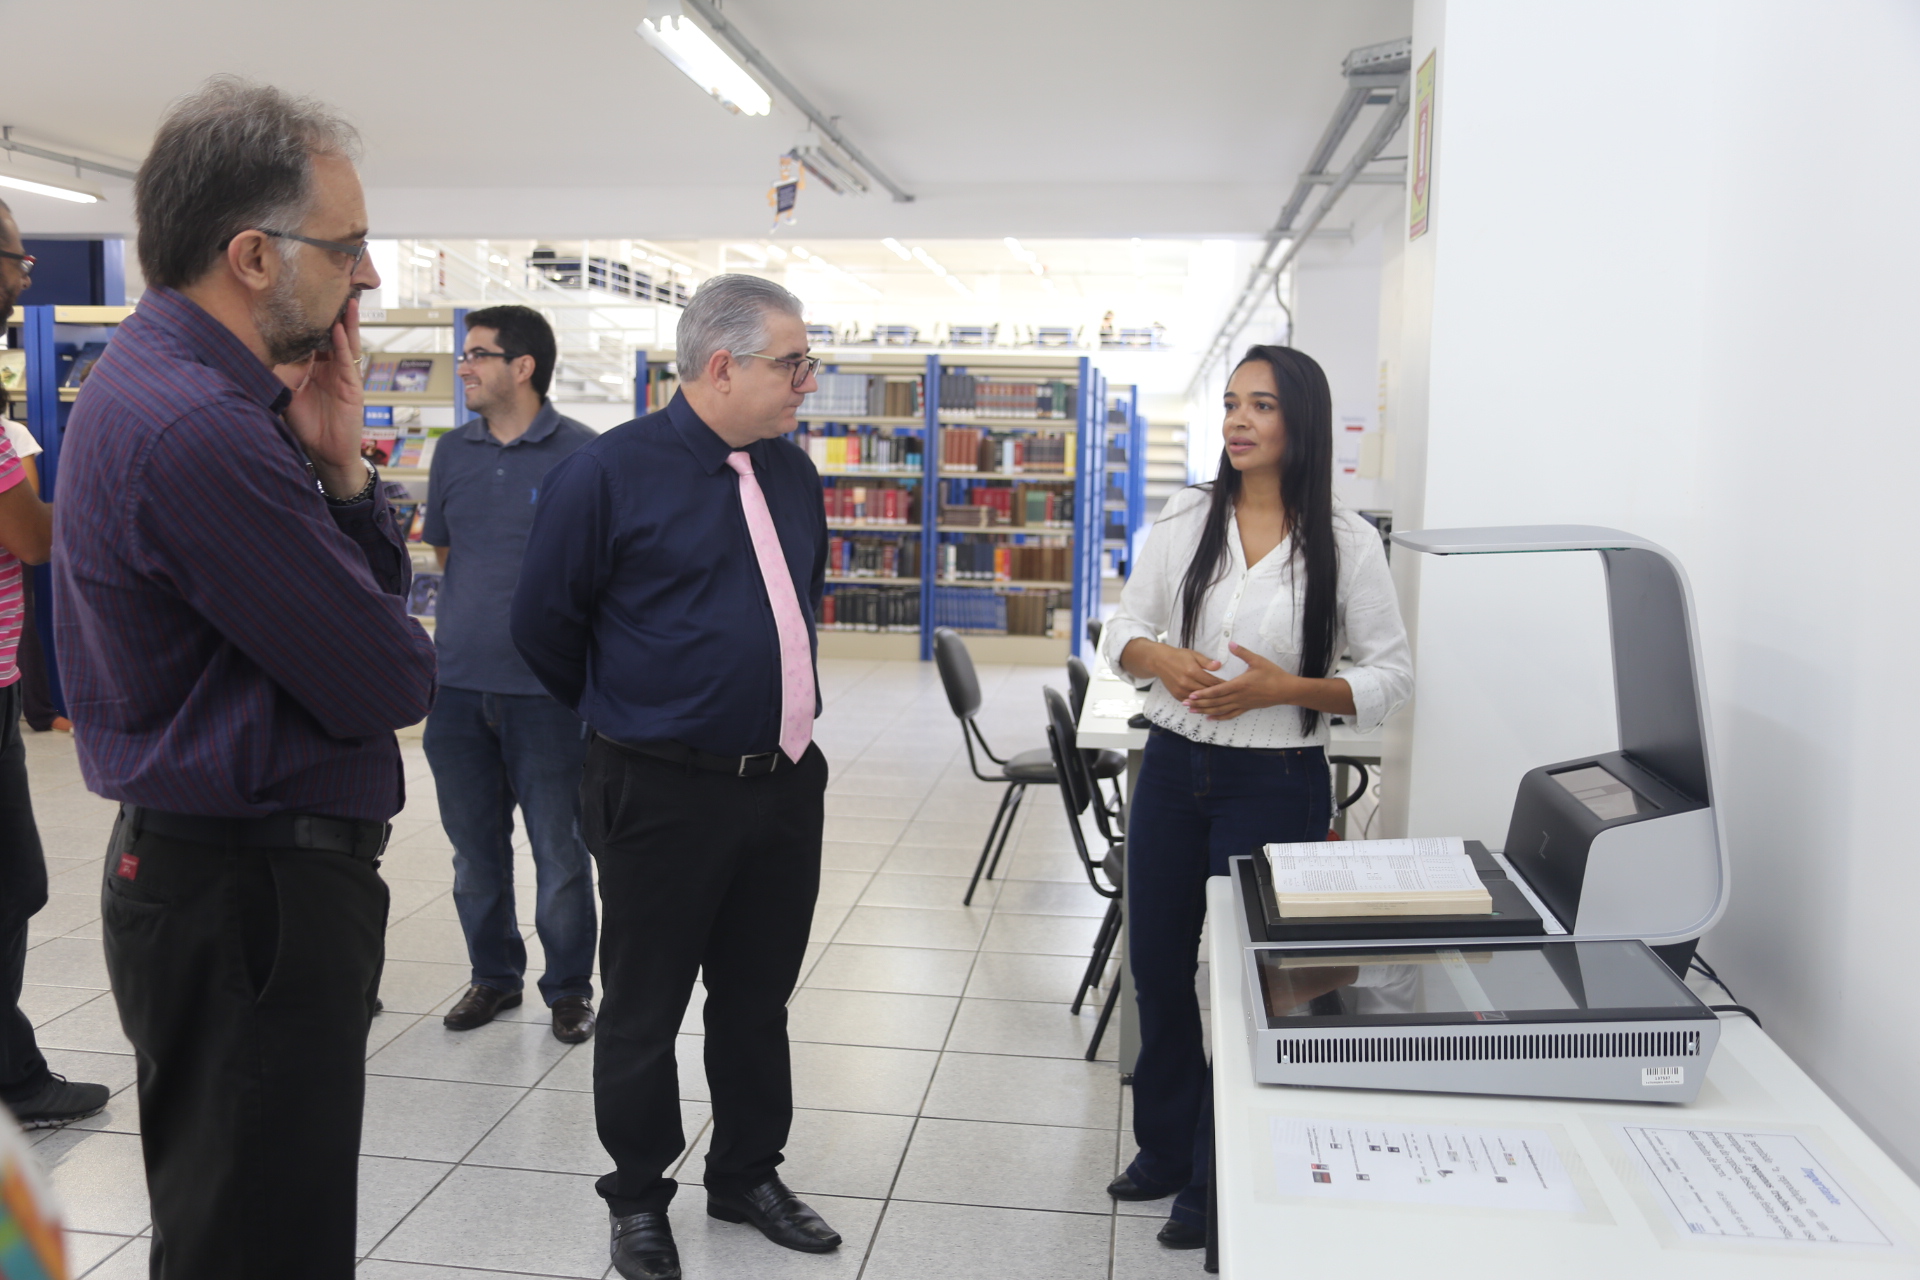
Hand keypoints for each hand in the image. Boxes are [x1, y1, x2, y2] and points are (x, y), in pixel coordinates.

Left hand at [284, 295, 366, 497]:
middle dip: (331, 311)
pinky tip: (340, 326)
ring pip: (345, 341)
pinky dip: (345, 343)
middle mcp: (329, 367)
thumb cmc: (307, 427)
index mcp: (313, 367)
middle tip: (329, 285)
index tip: (300, 294)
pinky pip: (348, 360)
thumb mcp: (284, 394)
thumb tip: (253, 351)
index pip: (311, 336)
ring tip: (345, 297)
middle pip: (331, 333)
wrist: (325, 454)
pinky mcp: (352, 386)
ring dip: (345, 320)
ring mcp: (343, 375)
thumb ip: (276, 373)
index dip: (307, 317)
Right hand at [1127, 640, 1222, 700]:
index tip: (1233, 687)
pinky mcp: (1177, 695)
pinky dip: (1199, 704)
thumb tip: (1219, 665)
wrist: (1159, 661)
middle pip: (1208, 692)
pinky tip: (1207, 705)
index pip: (1213, 682)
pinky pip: (1191, 702)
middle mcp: (1186, 682)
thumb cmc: (1178, 656)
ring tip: (1222, 703)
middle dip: (1219, 695)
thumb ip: (1207, 662)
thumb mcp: (1194, 654)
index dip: (1224, 685)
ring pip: (1200, 700)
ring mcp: (1181, 690)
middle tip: (1230, 696)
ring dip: (1210, 702)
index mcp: (1193, 671)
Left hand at [1183, 642, 1297, 720]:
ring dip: (1206, 711)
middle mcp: (1239, 697)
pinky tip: (1209, 718)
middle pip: (1215, 702)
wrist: (1286, 690)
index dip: (1203, 693)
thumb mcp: (1258, 660)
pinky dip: (1219, 717)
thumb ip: (1243, 653)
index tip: (1191, 694)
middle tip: (1185, 704)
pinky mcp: (1246, 708)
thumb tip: (1231, 643)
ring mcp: (1242, 704)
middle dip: (1199, 704)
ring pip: (1220, 710)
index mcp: (1240, 685)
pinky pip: (1230, 715)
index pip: (1217, 690)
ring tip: (1192, 712)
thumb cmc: (1273, 674)